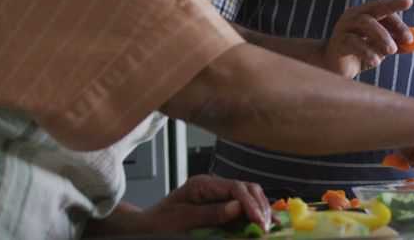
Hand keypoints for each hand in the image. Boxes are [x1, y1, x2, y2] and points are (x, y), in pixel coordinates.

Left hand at [138, 175, 270, 233]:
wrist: (144, 228)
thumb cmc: (159, 223)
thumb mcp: (183, 219)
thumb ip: (211, 213)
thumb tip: (237, 207)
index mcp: (203, 184)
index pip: (235, 187)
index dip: (250, 203)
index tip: (259, 221)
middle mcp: (213, 186)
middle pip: (246, 188)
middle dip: (259, 205)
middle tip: (267, 227)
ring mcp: (217, 195)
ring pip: (248, 196)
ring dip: (259, 209)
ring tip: (268, 226)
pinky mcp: (218, 206)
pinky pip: (241, 206)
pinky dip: (252, 214)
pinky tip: (260, 223)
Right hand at [322, 0, 413, 76]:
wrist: (332, 67)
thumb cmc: (359, 54)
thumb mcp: (380, 49)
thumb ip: (396, 44)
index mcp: (365, 13)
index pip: (383, 8)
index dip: (398, 15)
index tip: (411, 25)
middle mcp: (353, 16)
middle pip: (374, 9)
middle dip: (393, 21)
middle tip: (406, 39)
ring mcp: (343, 27)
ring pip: (365, 23)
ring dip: (382, 37)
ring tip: (392, 51)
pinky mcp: (337, 42)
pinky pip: (354, 42)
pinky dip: (367, 51)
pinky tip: (376, 61)